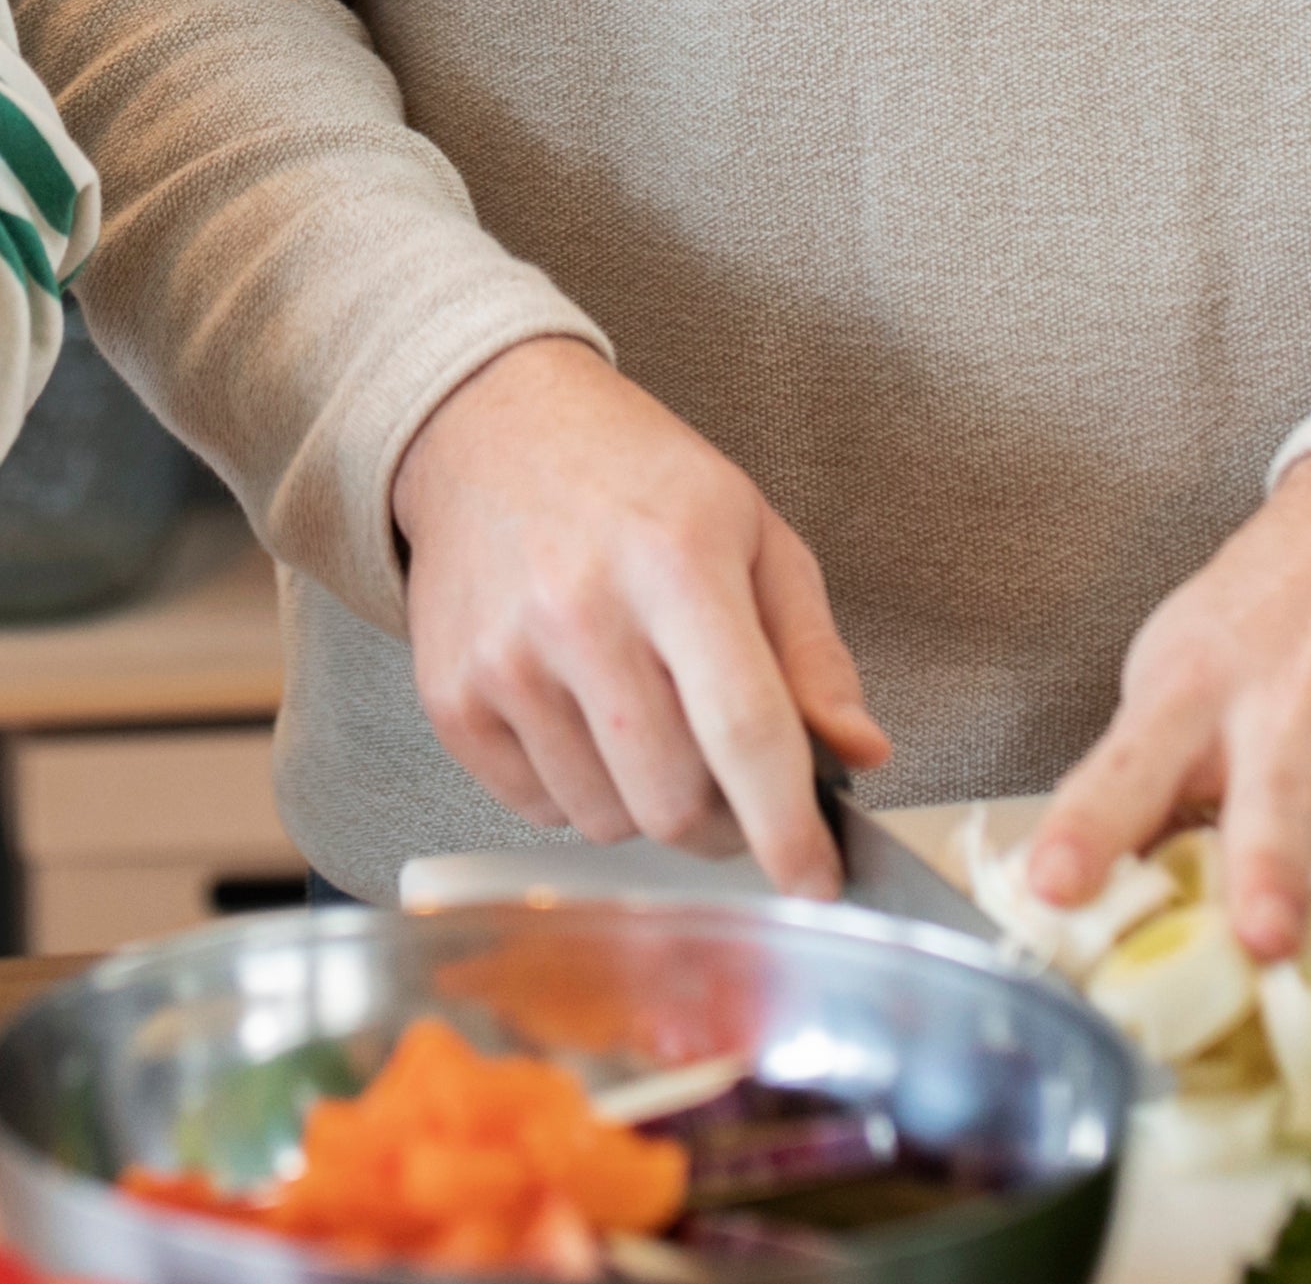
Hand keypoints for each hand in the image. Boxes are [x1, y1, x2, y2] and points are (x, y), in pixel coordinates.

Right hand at [386, 339, 886, 892]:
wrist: (488, 427)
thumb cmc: (638, 482)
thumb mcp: (754, 533)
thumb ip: (812, 652)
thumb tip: (859, 756)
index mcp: (677, 562)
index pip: (746, 731)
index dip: (789, 828)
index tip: (816, 882)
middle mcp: (580, 612)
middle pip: (675, 802)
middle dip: (724, 821)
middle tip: (732, 780)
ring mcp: (504, 659)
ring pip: (608, 822)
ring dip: (646, 803)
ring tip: (644, 719)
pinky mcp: (451, 698)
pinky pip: (538, 811)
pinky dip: (577, 791)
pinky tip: (578, 713)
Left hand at [1021, 450, 1310, 971]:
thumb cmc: (1268, 628)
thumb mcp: (1184, 672)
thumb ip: (1153, 783)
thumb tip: (1099, 910)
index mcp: (1190, 693)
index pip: (1125, 770)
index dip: (1088, 832)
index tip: (1054, 888)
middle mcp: (1289, 714)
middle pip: (1275, 805)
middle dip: (1270, 873)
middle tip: (1264, 939)